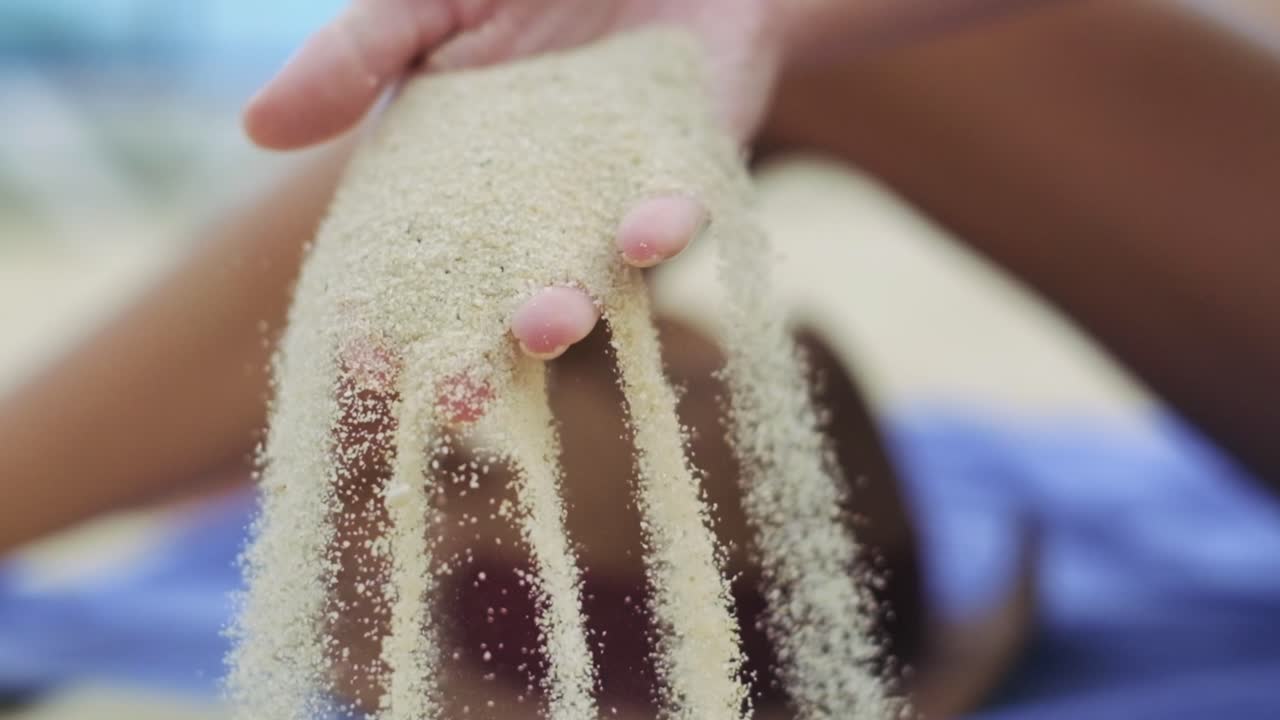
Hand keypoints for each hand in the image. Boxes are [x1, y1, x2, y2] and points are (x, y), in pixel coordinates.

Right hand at [246, 0, 789, 360]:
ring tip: (544, 327)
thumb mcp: (424, 2)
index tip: (369, 363)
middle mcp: (531, 212)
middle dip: (480, 355)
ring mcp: (610, 201)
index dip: (388, 321)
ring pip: (590, 278)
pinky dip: (664, 226)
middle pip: (496, 304)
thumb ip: (355, 57)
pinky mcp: (686, 172)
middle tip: (458, 398)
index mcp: (450, 181)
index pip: (409, 270)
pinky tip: (644, 235)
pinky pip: (679, 211)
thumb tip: (256, 128)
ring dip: (570, 309)